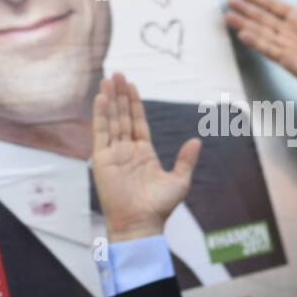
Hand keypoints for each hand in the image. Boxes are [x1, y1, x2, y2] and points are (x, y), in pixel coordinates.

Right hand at [92, 72, 201, 241]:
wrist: (141, 223)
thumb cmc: (159, 207)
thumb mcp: (180, 181)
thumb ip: (186, 160)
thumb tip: (197, 141)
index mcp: (143, 153)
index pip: (137, 121)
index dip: (134, 103)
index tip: (131, 85)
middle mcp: (126, 150)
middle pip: (122, 116)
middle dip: (120, 95)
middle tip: (117, 73)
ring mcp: (113, 154)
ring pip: (110, 120)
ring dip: (109, 100)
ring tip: (108, 79)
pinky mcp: (101, 159)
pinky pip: (100, 133)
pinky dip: (100, 115)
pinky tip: (101, 98)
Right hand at [224, 0, 296, 88]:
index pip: (276, 6)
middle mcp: (292, 32)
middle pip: (264, 19)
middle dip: (246, 11)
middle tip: (228, 2)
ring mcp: (289, 46)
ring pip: (262, 33)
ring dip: (245, 25)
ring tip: (228, 17)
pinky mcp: (289, 60)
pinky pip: (269, 49)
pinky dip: (256, 42)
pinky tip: (243, 35)